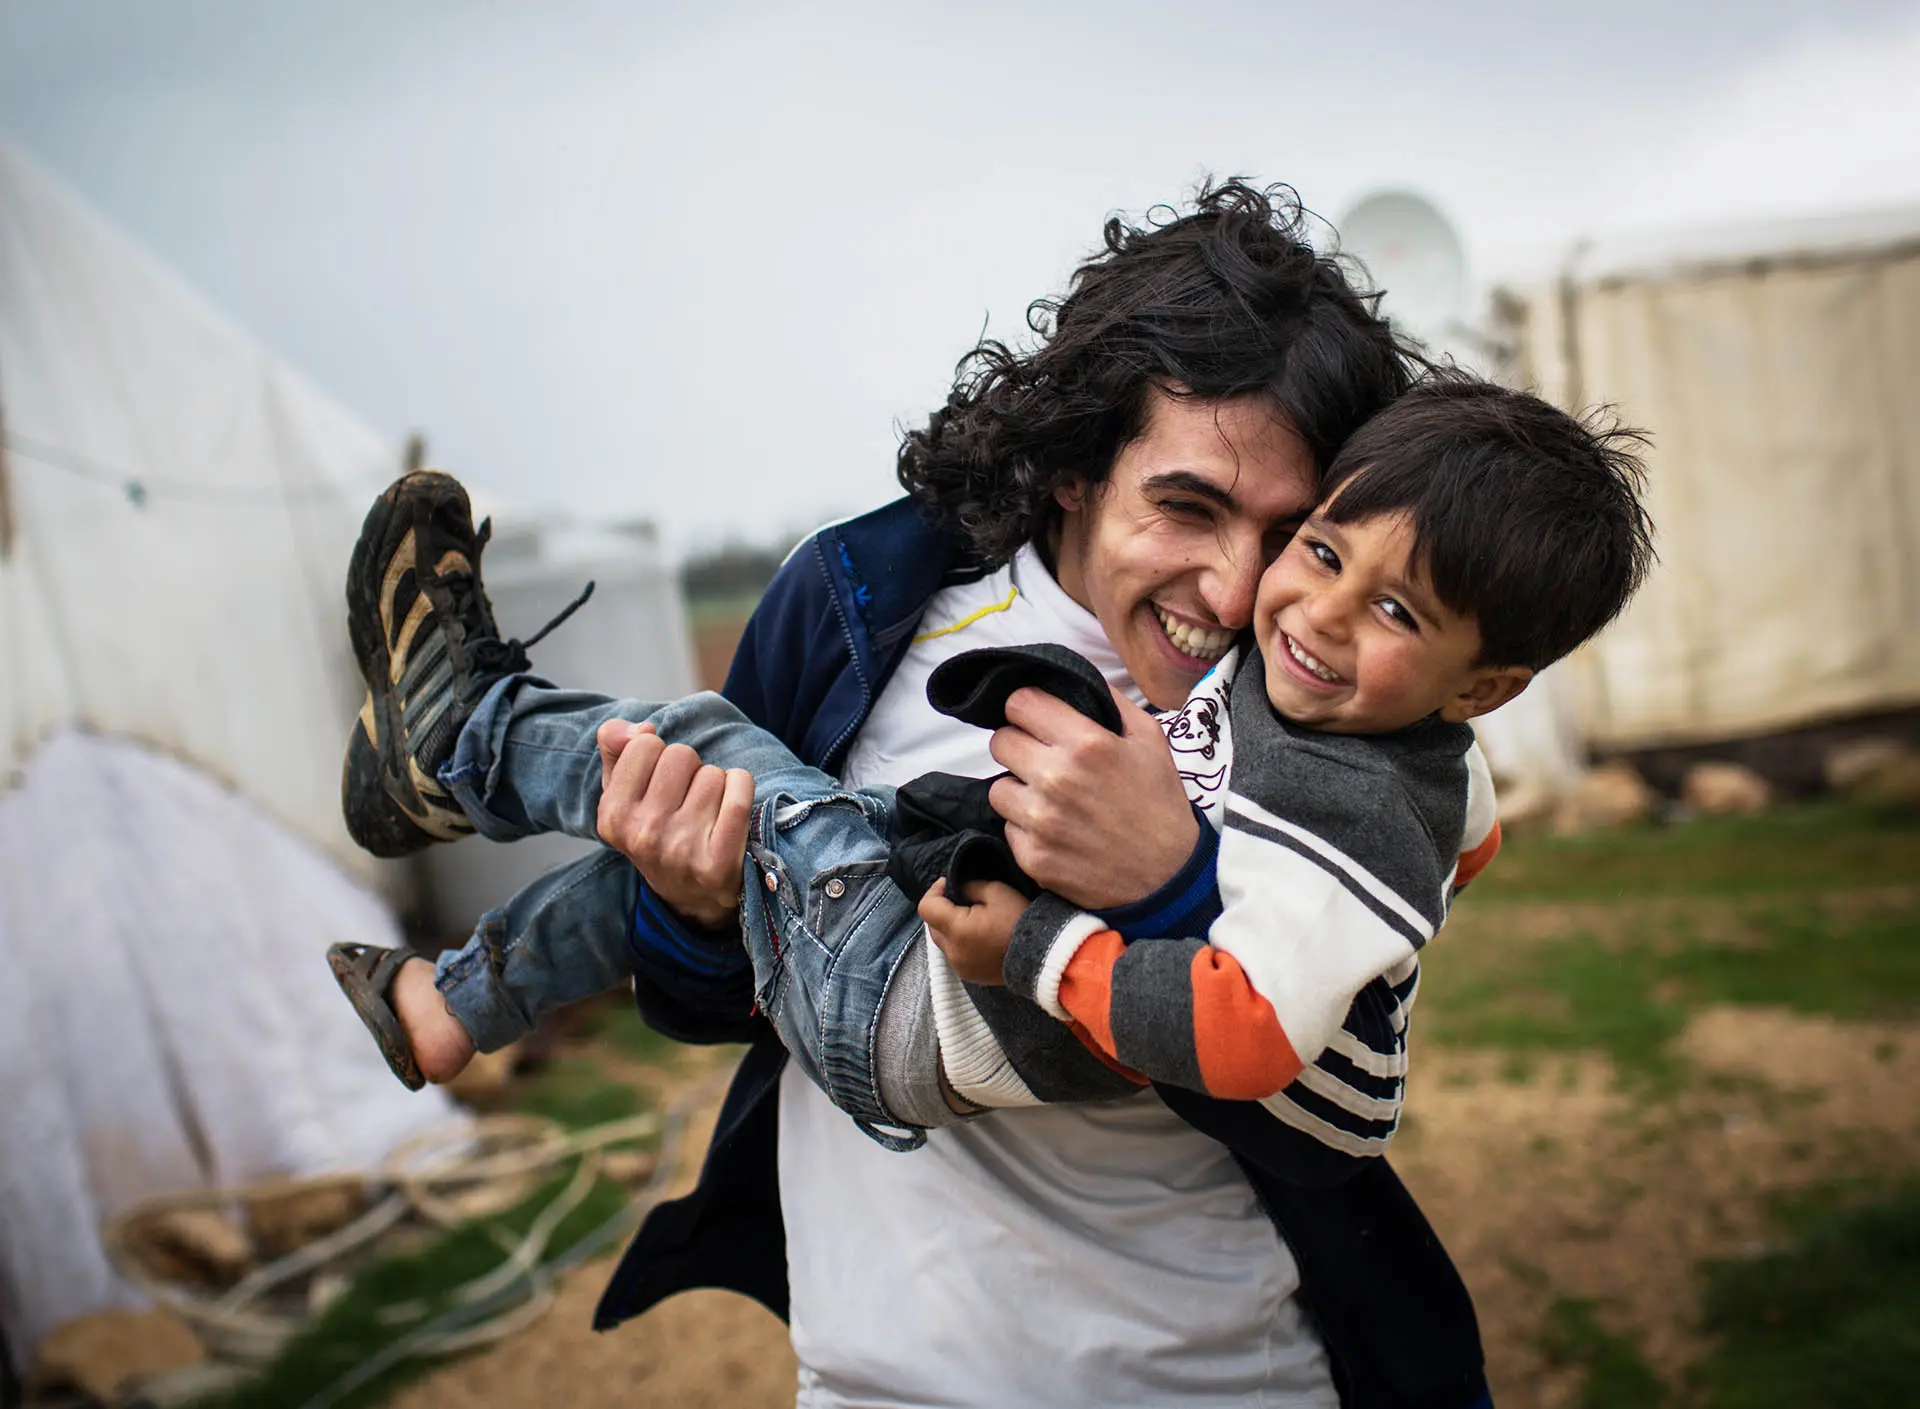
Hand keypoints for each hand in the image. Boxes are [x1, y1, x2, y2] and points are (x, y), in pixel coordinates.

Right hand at [595, 720, 752, 929]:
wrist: (691, 896)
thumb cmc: (657, 832)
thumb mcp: (623, 794)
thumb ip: (616, 748)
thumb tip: (641, 730)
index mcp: (612, 815)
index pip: (645, 744)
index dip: (658, 757)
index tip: (659, 784)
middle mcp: (643, 834)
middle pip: (681, 755)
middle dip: (688, 770)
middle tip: (686, 801)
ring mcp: (681, 849)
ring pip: (713, 773)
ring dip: (715, 785)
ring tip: (706, 814)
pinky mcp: (720, 861)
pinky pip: (739, 789)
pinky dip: (742, 787)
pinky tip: (733, 807)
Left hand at [919, 878, 1029, 985]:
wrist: (1042, 956)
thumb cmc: (1020, 920)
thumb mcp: (997, 892)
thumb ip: (970, 886)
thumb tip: (957, 889)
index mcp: (957, 929)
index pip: (926, 907)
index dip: (934, 891)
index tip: (950, 884)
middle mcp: (953, 952)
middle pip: (932, 926)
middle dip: (942, 910)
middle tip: (962, 900)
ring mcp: (959, 967)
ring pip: (942, 942)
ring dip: (950, 928)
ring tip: (971, 919)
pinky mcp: (969, 976)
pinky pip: (954, 955)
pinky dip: (959, 944)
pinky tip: (978, 937)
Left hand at [986, 685, 1197, 909]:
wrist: (1168, 876)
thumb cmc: (1160, 803)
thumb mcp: (1150, 740)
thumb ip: (1111, 702)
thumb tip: (1075, 679)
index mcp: (1086, 745)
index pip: (1019, 704)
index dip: (1027, 709)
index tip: (1037, 720)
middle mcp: (1057, 779)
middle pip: (1000, 741)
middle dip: (1019, 745)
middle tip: (1041, 759)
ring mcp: (1040, 821)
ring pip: (998, 787)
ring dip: (1019, 789)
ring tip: (1048, 798)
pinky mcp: (1032, 856)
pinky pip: (1008, 827)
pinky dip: (1026, 827)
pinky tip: (1054, 830)